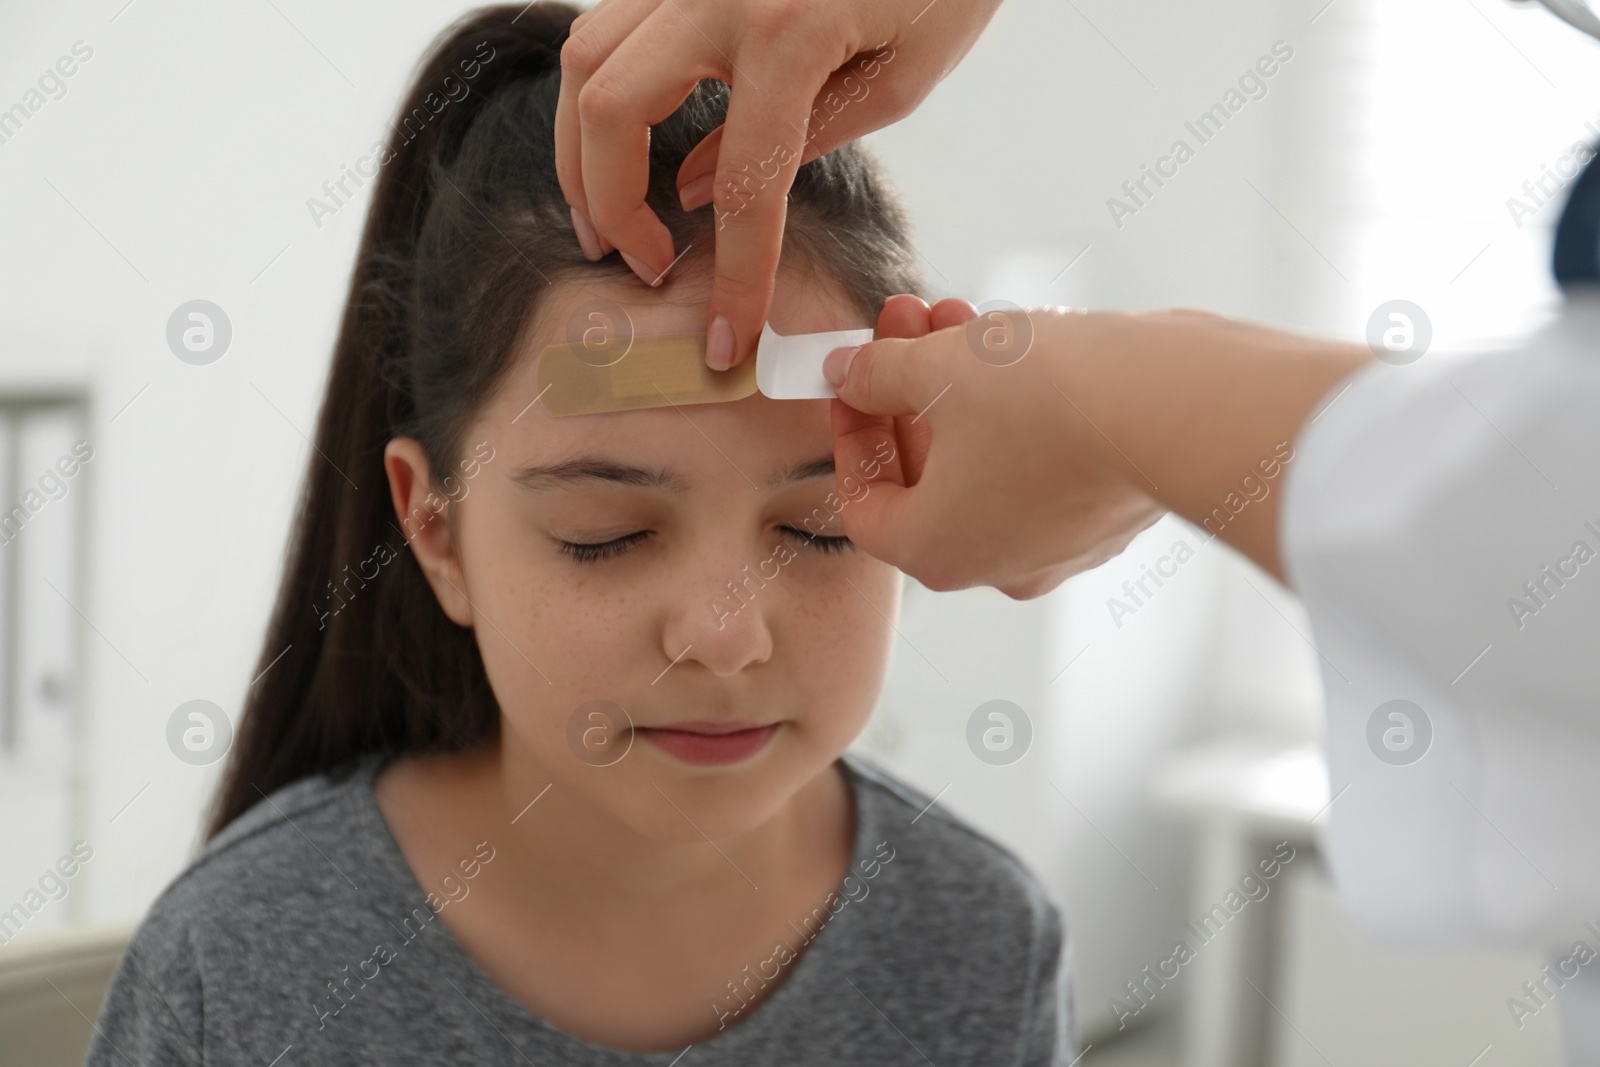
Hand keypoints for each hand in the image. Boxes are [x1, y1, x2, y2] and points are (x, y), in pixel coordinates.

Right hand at [555, 0, 1003, 368]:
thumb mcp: (900, 75)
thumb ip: (800, 140)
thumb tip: (702, 193)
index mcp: (790, 29)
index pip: (743, 184)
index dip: (732, 276)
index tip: (727, 341)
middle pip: (611, 107)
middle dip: (610, 202)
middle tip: (641, 265)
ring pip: (585, 57)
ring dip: (580, 148)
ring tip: (607, 218)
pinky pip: (612, 25)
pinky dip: (603, 93)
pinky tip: (624, 144)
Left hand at [824, 306, 1370, 595]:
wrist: (1177, 407)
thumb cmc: (1045, 401)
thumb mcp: (937, 368)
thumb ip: (876, 374)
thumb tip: (848, 373)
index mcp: (936, 552)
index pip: (864, 505)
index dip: (850, 433)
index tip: (853, 378)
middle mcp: (995, 565)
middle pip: (925, 475)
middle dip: (907, 388)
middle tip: (904, 321)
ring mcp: (1057, 544)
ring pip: (983, 459)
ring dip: (960, 384)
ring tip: (954, 313)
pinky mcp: (1106, 512)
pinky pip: (1041, 460)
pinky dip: (1017, 407)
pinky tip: (1015, 342)